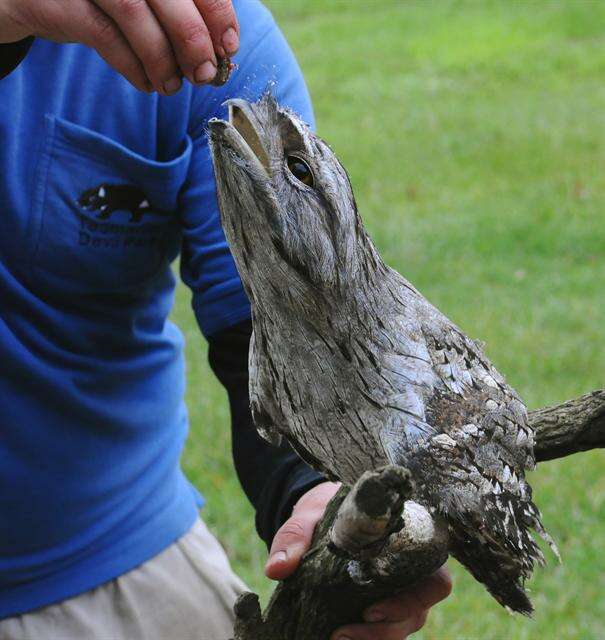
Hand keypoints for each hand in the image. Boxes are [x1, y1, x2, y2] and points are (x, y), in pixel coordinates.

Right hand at [0, 0, 238, 92]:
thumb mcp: (141, 1)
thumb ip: (174, 15)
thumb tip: (218, 53)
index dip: (216, 11)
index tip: (228, 47)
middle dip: (193, 37)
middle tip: (204, 73)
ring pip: (132, 9)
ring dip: (161, 56)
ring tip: (172, 86)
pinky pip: (101, 33)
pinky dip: (132, 65)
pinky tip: (147, 84)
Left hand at [266, 482, 451, 639]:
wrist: (319, 516)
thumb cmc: (326, 510)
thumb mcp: (309, 516)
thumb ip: (294, 537)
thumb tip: (277, 569)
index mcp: (409, 542)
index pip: (436, 578)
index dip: (415, 599)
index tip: (372, 608)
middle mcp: (412, 570)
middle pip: (420, 610)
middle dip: (388, 627)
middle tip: (345, 632)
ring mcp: (398, 590)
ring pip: (405, 624)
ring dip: (375, 638)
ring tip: (336, 637)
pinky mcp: (381, 603)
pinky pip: (387, 627)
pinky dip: (368, 636)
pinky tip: (339, 637)